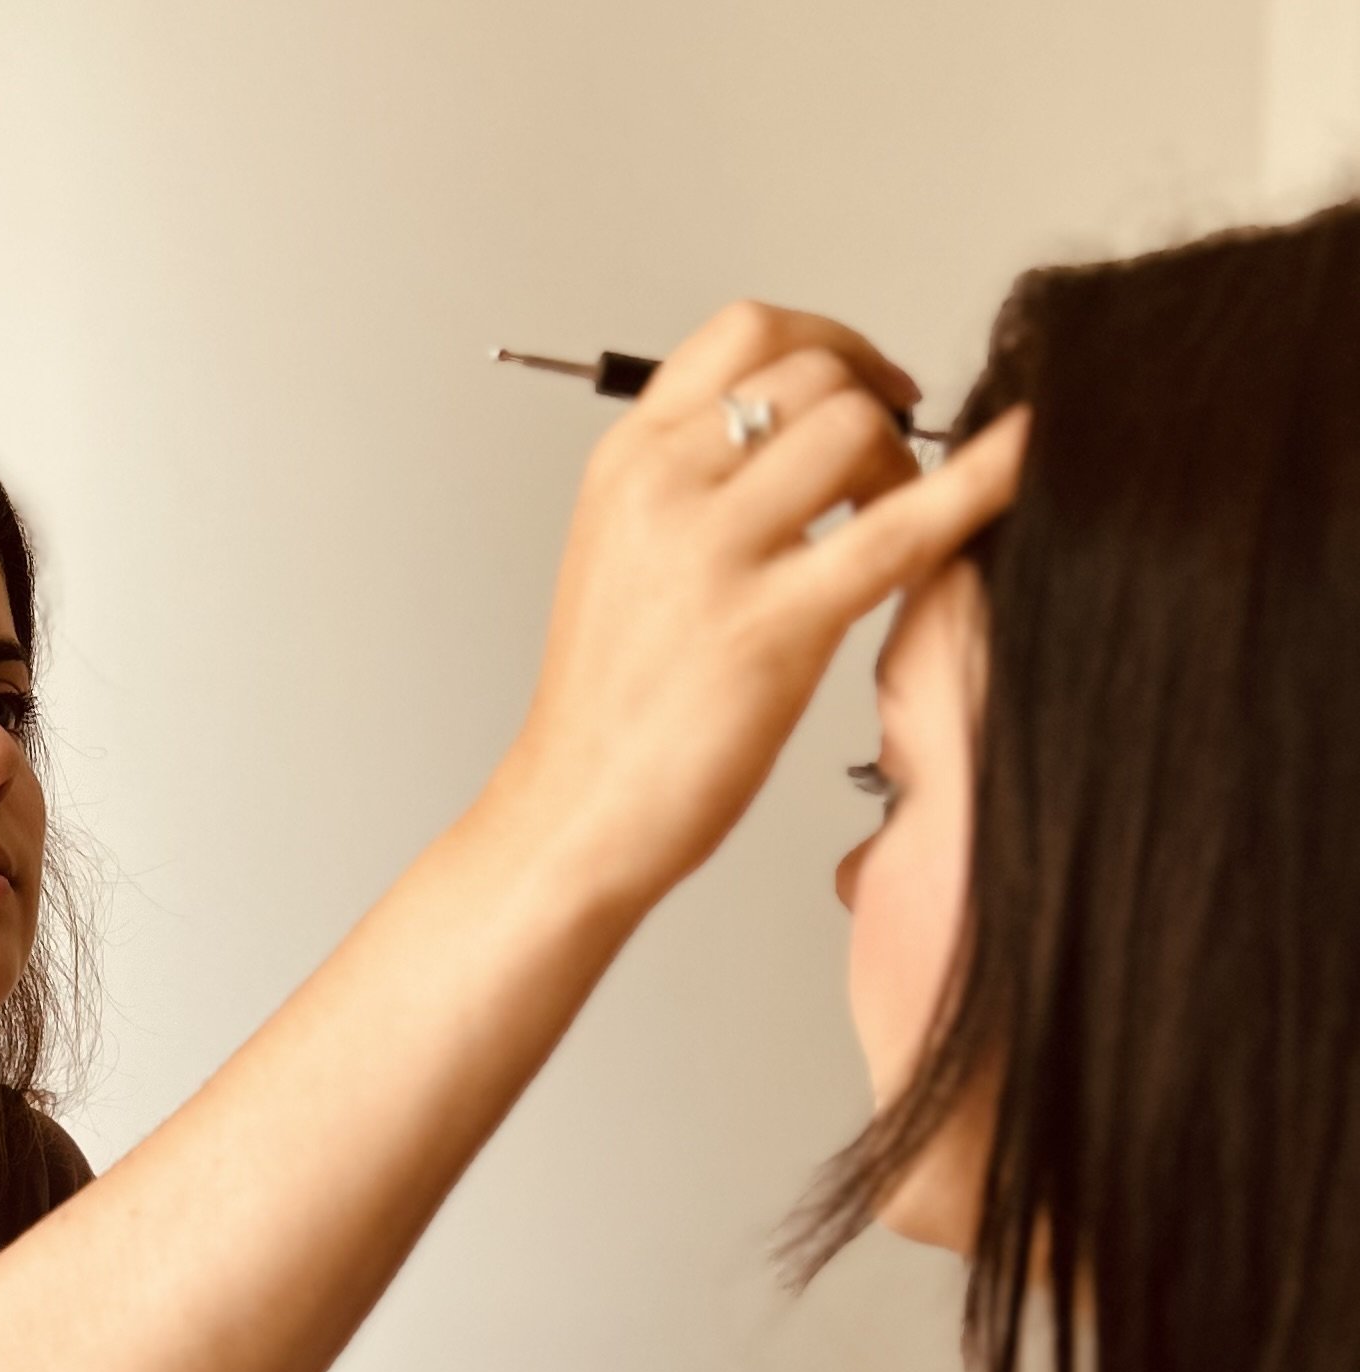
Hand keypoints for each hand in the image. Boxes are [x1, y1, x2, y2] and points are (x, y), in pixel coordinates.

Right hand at [502, 300, 1028, 911]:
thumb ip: (692, 488)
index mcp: (627, 463)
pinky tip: (1022, 459)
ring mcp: (713, 553)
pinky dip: (976, 483)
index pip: (744, 334)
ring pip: (851, 424)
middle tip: (890, 474)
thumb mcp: (623, 559)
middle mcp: (663, 488)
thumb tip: (788, 440)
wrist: (574, 812)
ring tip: (890, 525)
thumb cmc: (611, 710)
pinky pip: (900, 528)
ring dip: (899, 461)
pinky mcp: (771, 627)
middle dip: (873, 407)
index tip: (865, 387)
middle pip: (810, 372)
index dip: (830, 344)